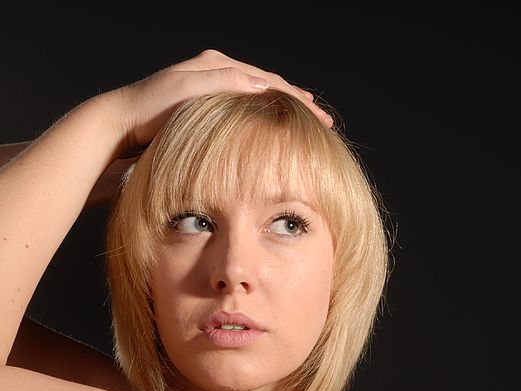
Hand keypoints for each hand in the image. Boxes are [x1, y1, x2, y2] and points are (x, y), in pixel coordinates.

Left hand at [104, 49, 332, 157]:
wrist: (121, 122)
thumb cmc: (152, 108)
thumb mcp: (188, 89)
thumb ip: (226, 82)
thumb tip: (264, 84)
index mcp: (217, 64)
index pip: (268, 79)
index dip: (297, 98)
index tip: (319, 115)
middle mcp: (217, 71)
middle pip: (268, 84)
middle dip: (298, 101)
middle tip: (323, 119)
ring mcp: (213, 87)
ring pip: (259, 94)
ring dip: (285, 106)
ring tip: (308, 117)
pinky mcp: (207, 104)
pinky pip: (246, 105)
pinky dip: (267, 112)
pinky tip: (274, 122)